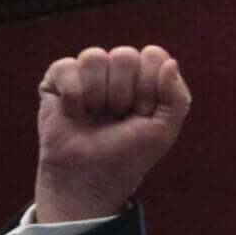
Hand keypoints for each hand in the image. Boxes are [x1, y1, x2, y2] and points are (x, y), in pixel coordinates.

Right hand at [34, 45, 192, 221]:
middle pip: (124, 56)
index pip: (153, 56)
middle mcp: (116, 70)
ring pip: (93, 57)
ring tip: (95, 116)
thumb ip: (177, 97)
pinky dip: (73, 97)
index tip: (142, 113)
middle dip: (122, 94)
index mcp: (144, 76)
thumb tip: (170, 62)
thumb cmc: (127, 156)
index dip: (148, 87)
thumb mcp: (163, 131)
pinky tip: (74, 114)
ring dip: (96, 95)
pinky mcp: (57, 79)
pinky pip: (66, 67)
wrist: (90, 179)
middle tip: (117, 117)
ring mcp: (86, 73)